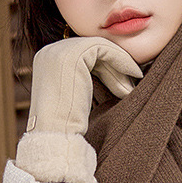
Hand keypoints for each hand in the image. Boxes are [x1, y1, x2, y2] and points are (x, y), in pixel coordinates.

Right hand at [26, 35, 142, 138]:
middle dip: (114, 67)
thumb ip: (85, 78)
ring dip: (120, 66)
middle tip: (130, 86)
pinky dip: (122, 60)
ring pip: (100, 48)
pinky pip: (105, 49)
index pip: (82, 55)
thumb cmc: (68, 122)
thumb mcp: (76, 94)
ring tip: (131, 87)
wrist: (58, 134)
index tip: (122, 84)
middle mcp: (50, 50)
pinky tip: (134, 74)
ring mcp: (60, 50)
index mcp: (47, 59)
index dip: (105, 67)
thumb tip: (109, 70)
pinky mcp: (74, 53)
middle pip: (91, 50)